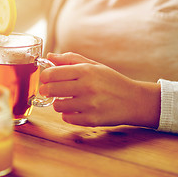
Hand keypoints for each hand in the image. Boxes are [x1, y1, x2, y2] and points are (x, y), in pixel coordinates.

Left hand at [39, 53, 160, 127]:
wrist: (134, 101)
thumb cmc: (111, 81)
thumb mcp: (94, 65)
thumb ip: (70, 59)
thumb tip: (50, 56)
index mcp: (86, 71)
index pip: (53, 73)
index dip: (44, 76)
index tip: (45, 78)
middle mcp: (86, 87)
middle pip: (51, 89)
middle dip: (46, 90)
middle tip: (49, 90)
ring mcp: (89, 105)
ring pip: (57, 106)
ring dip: (58, 103)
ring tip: (66, 100)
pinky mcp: (91, 120)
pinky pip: (67, 118)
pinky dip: (68, 114)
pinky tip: (75, 109)